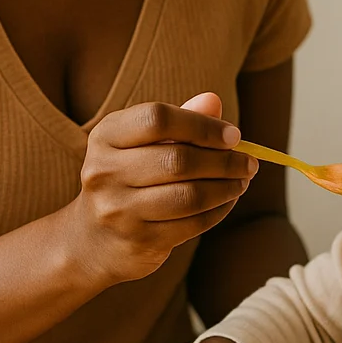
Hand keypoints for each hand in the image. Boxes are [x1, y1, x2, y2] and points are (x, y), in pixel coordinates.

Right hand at [65, 94, 257, 285]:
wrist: (92, 239)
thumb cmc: (128, 175)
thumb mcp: (144, 141)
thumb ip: (179, 119)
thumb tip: (214, 101)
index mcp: (106, 135)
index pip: (158, 118)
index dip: (201, 125)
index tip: (233, 134)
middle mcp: (104, 171)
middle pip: (178, 160)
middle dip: (223, 160)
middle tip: (249, 161)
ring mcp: (118, 210)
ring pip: (188, 196)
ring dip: (226, 187)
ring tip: (242, 180)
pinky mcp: (137, 242)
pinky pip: (191, 224)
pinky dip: (218, 211)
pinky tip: (228, 200)